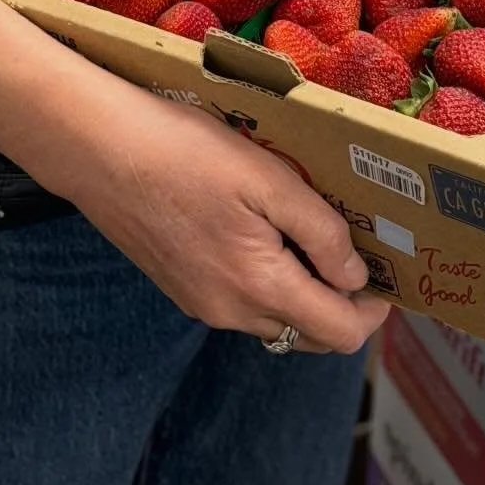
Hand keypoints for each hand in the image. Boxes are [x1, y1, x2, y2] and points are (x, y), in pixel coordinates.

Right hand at [37, 79, 389, 354]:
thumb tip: (355, 277)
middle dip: (343, 304)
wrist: (98, 150)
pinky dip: (270, 281)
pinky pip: (243, 302)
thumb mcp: (267, 179)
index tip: (387, 272)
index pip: (338, 334)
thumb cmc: (183, 152)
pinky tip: (265, 231)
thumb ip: (320, 232)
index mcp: (258, 288)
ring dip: (305, 291)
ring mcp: (201, 304)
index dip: (373, 310)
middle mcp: (230, 312)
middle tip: (358, 251)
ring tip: (315, 234)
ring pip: (275, 319)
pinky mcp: (181, 286)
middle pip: (310, 335)